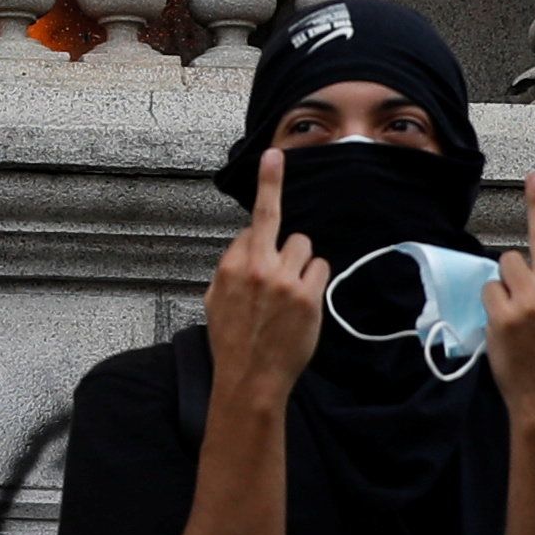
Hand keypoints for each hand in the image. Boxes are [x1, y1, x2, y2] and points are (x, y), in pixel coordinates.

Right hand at [204, 147, 327, 407]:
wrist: (250, 378)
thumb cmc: (231, 341)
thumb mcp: (214, 299)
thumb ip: (231, 267)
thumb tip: (246, 245)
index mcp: (231, 264)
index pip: (254, 222)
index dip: (266, 204)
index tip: (276, 157)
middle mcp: (256, 265)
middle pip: (280, 225)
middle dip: (278, 220)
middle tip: (277, 196)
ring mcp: (283, 279)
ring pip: (304, 246)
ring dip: (301, 264)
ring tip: (289, 294)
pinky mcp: (306, 296)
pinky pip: (320, 268)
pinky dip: (314, 281)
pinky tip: (302, 303)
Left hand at [489, 171, 534, 415]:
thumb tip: (520, 273)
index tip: (534, 175)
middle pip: (519, 254)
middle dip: (512, 273)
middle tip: (518, 303)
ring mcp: (530, 300)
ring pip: (501, 270)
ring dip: (501, 291)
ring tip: (514, 322)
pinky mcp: (506, 314)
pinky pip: (488, 293)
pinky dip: (490, 310)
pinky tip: (505, 333)